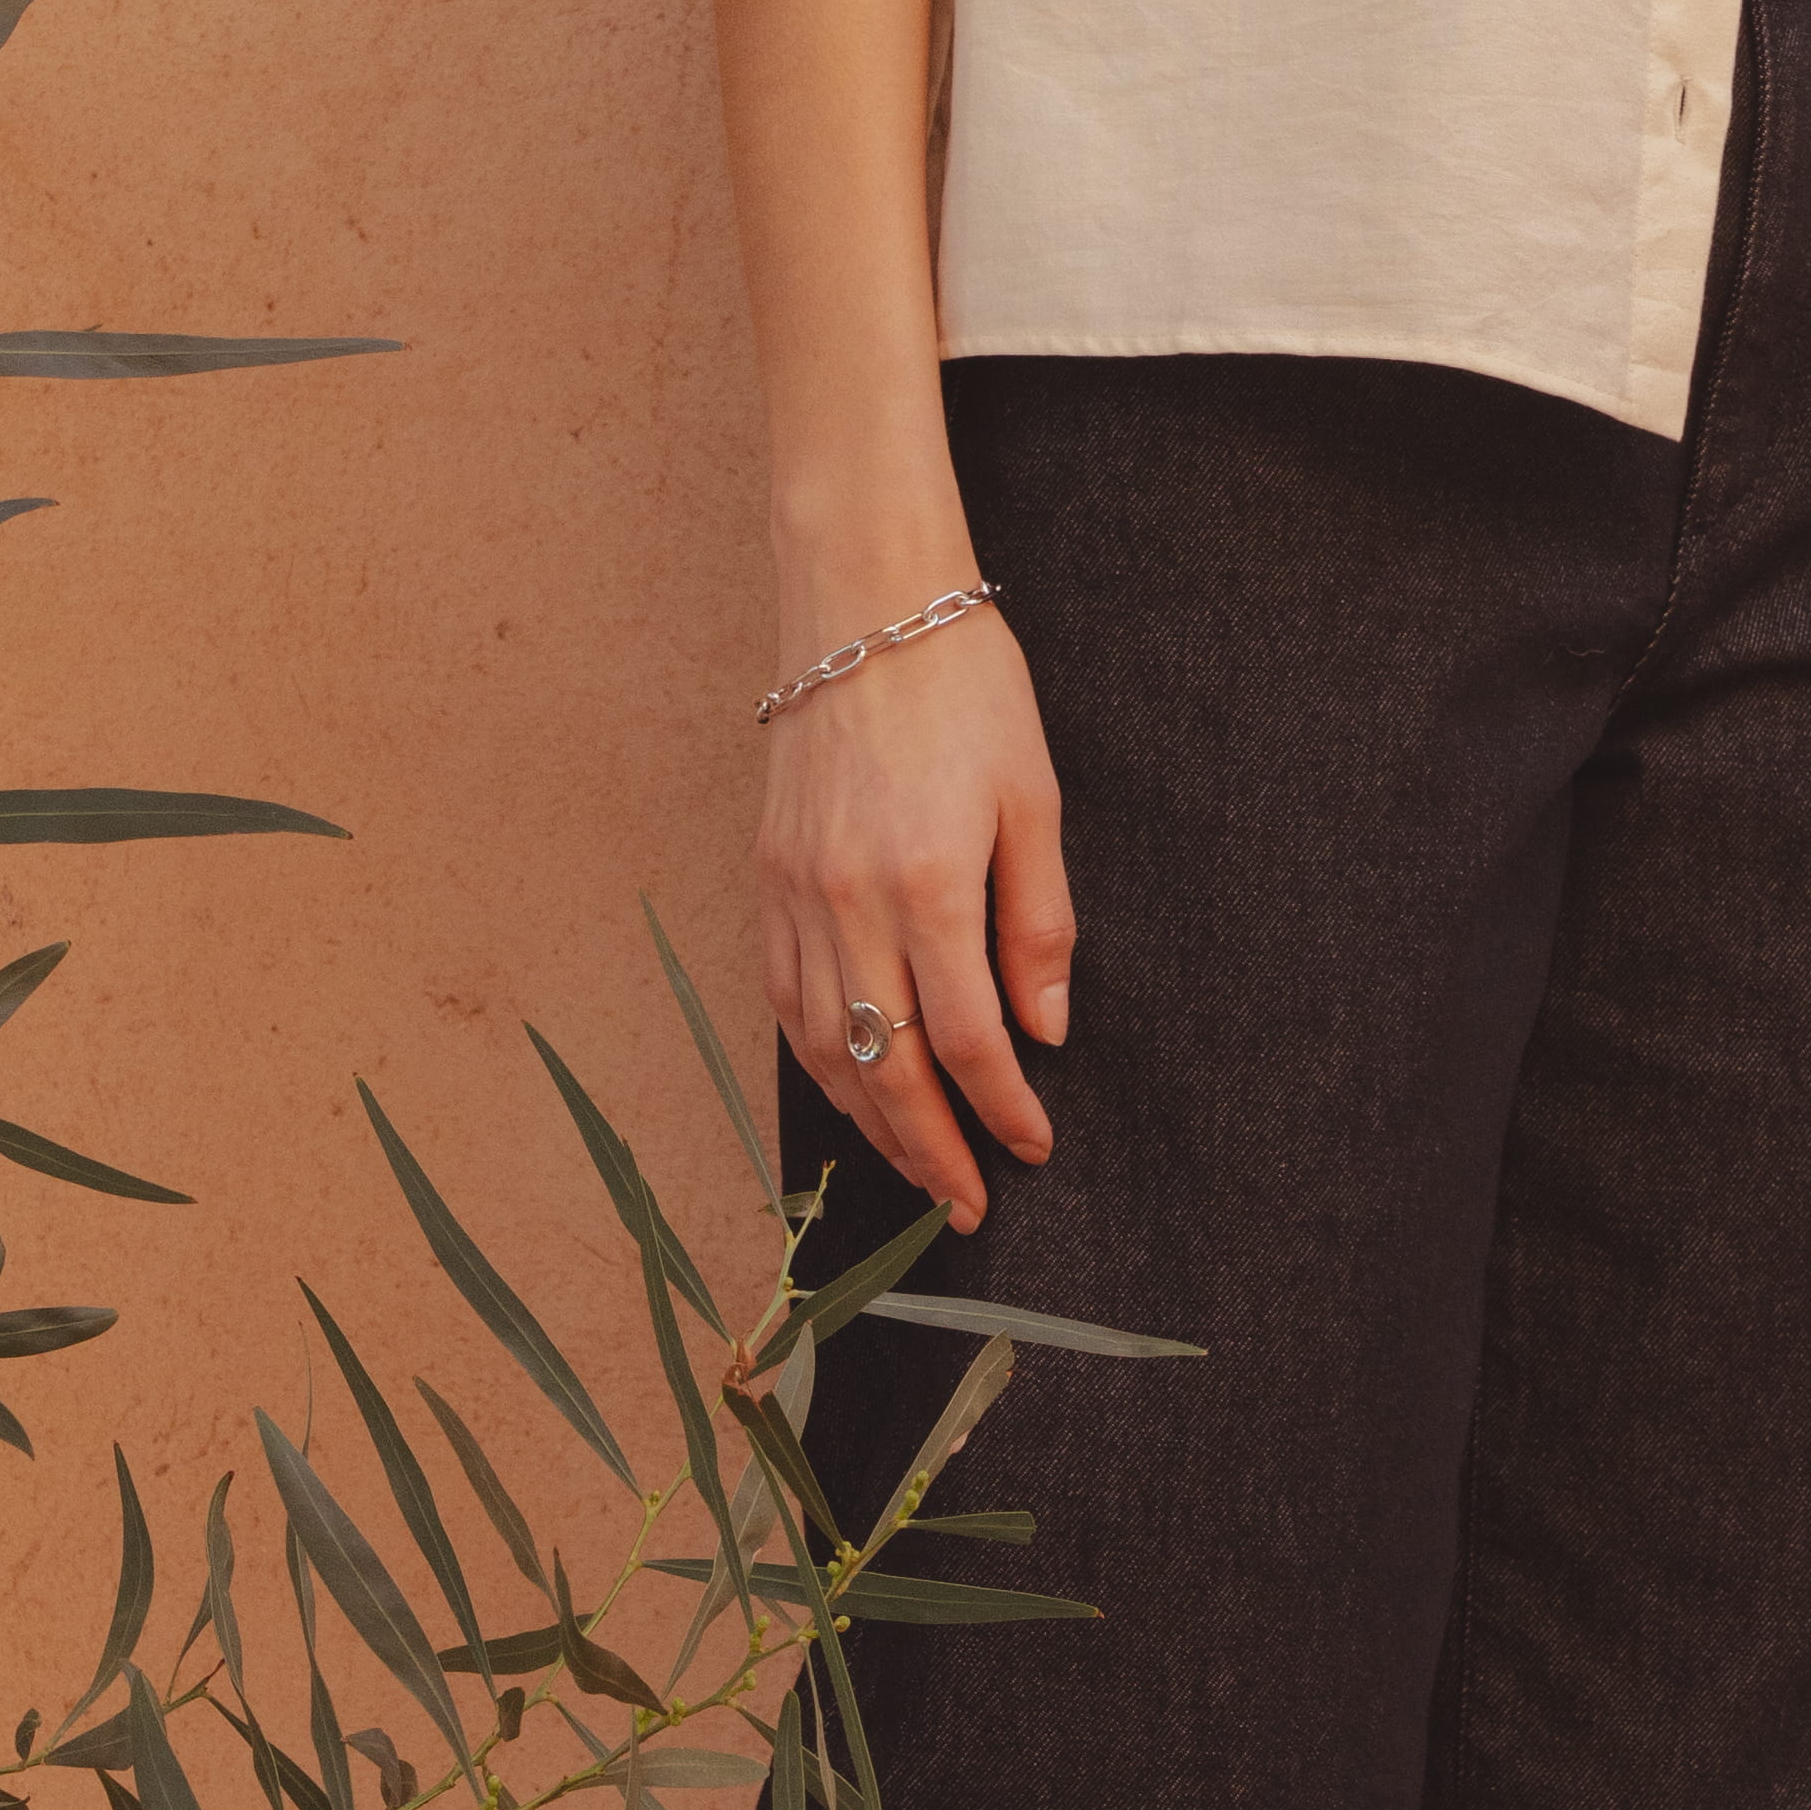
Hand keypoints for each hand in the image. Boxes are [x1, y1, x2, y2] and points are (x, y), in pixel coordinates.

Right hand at [764, 605, 1070, 1232]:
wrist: (862, 605)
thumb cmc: (966, 688)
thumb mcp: (1034, 800)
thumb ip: (1037, 922)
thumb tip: (1043, 1029)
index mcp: (928, 884)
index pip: (967, 1041)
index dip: (1001, 1110)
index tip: (1033, 1148)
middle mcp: (850, 903)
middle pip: (887, 1067)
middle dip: (930, 1150)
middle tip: (969, 1204)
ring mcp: (796, 894)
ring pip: (824, 1046)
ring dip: (868, 1122)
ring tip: (914, 1165)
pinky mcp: (767, 878)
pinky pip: (782, 997)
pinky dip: (816, 1058)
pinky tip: (848, 1086)